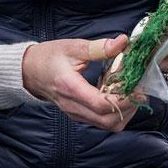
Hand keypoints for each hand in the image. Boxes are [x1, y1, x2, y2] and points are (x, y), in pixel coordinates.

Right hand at [21, 35, 140, 131]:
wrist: (30, 71)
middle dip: (129, 108)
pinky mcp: (79, 115)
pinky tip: (116, 95)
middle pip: (109, 121)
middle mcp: (74, 106)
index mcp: (71, 88)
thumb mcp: (73, 47)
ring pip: (108, 125)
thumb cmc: (49, 58)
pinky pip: (102, 121)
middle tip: (137, 90)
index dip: (124, 100)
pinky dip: (115, 112)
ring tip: (128, 92)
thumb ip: (99, 47)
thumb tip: (122, 42)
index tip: (137, 87)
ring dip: (124, 112)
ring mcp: (76, 113)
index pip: (102, 105)